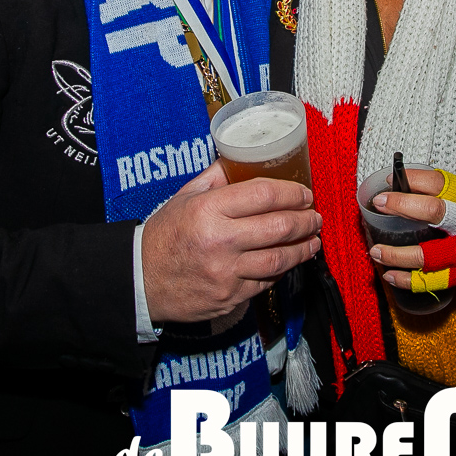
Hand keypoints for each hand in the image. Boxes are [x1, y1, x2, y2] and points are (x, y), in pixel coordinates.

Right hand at [142, 159, 322, 324]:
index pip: (264, 195)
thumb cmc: (163, 236)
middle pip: (279, 227)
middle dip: (306, 220)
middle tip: (315, 216)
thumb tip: (241, 158)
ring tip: (313, 240)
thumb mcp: (184, 197)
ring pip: (280, 259)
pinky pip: (266, 282)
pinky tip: (288, 260)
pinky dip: (282, 270)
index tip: (304, 194)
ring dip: (303, 248)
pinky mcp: (230, 297)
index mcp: (209, 210)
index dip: (292, 192)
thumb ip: (216, 178)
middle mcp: (221, 241)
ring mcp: (227, 273)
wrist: (140, 280)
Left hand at [368, 170, 455, 291]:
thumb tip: (398, 185)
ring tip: (376, 250)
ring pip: (427, 256)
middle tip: (380, 203)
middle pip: (434, 212)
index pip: (439, 183)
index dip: (413, 179)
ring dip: (397, 254)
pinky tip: (390, 275)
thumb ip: (439, 193)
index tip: (389, 179)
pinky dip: (406, 280)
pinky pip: (429, 282)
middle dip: (403, 206)